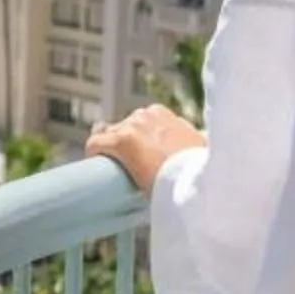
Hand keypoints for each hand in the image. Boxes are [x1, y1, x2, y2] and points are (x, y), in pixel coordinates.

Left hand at [89, 104, 206, 189]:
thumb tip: (195, 146)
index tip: (140, 157)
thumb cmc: (200, 169)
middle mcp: (147, 115)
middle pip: (123, 128)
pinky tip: (94, 164)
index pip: (140, 123)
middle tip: (128, 168)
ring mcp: (133, 127)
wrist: (195, 178)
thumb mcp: (199, 148)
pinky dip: (94, 152)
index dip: (138, 141)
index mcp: (164, 115)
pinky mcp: (121, 141)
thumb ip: (191, 142)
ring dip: (110, 151)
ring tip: (112, 170)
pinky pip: (96, 144)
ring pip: (109, 136)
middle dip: (123, 145)